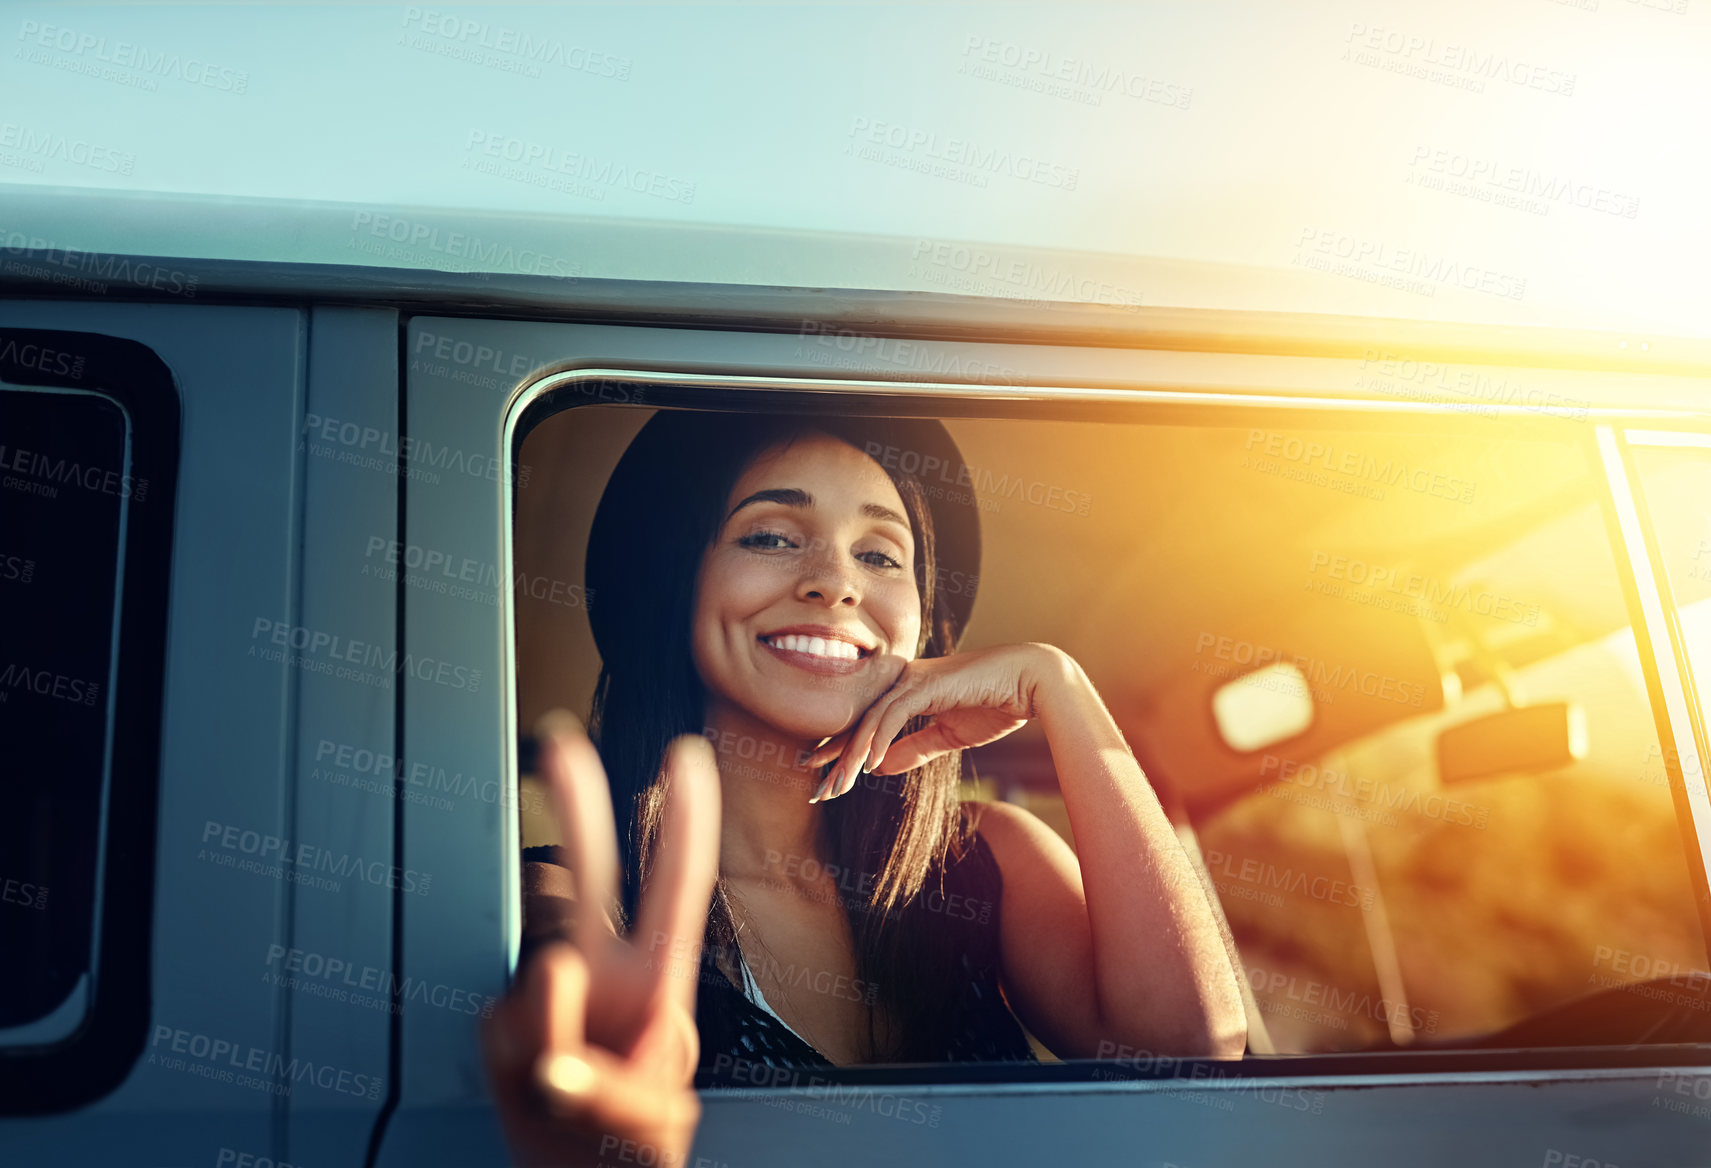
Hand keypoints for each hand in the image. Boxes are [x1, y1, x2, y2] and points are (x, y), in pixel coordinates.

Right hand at [483, 714, 720, 1167]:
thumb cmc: (625, 1145)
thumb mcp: (635, 1120)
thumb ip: (597, 1076)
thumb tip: (549, 1011)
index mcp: (657, 985)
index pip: (676, 888)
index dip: (685, 821)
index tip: (688, 756)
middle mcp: (603, 976)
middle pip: (590, 875)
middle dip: (576, 805)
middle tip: (559, 744)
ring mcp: (549, 996)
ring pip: (532, 964)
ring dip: (541, 1024)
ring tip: (561, 1081)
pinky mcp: (500, 1024)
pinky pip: (497, 1027)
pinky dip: (517, 1062)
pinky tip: (538, 1090)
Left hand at [807, 643, 1068, 801]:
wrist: (1031, 682)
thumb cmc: (995, 704)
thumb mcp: (948, 736)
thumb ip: (914, 749)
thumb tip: (880, 768)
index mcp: (907, 691)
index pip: (865, 722)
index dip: (842, 749)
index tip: (823, 777)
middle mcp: (903, 681)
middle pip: (859, 720)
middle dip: (836, 758)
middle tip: (818, 791)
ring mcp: (914, 679)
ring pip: (870, 719)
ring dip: (852, 756)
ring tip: (838, 786)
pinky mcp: (927, 684)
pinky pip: (893, 714)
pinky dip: (878, 738)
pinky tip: (869, 764)